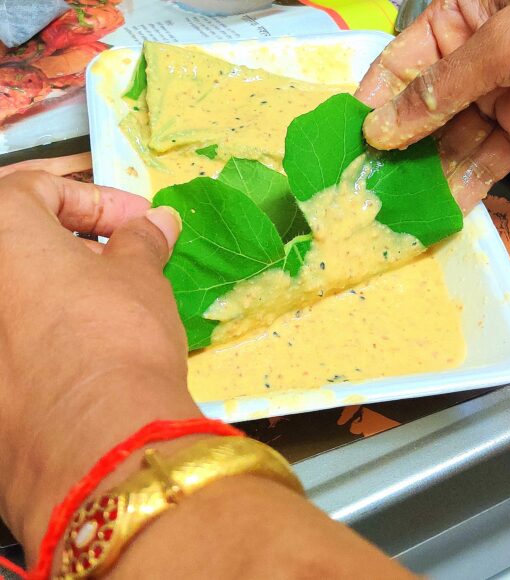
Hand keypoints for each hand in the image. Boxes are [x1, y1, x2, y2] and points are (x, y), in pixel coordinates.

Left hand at [0, 172, 415, 579]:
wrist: (100, 445)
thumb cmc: (119, 334)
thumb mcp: (140, 276)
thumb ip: (142, 240)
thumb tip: (158, 221)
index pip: (37, 189)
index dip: (97, 200)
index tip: (139, 222)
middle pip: (22, 243)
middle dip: (78, 242)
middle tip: (126, 259)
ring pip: (19, 294)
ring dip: (64, 286)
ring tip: (114, 305)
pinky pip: (17, 339)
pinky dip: (48, 329)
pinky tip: (89, 349)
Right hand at [356, 0, 509, 211]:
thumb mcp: (507, 40)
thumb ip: (440, 85)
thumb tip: (382, 126)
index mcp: (463, 15)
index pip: (404, 60)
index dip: (377, 99)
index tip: (353, 138)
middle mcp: (476, 55)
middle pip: (424, 107)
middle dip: (402, 146)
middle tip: (374, 183)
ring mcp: (500, 93)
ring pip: (453, 139)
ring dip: (431, 172)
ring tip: (405, 204)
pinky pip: (487, 157)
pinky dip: (468, 181)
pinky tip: (446, 206)